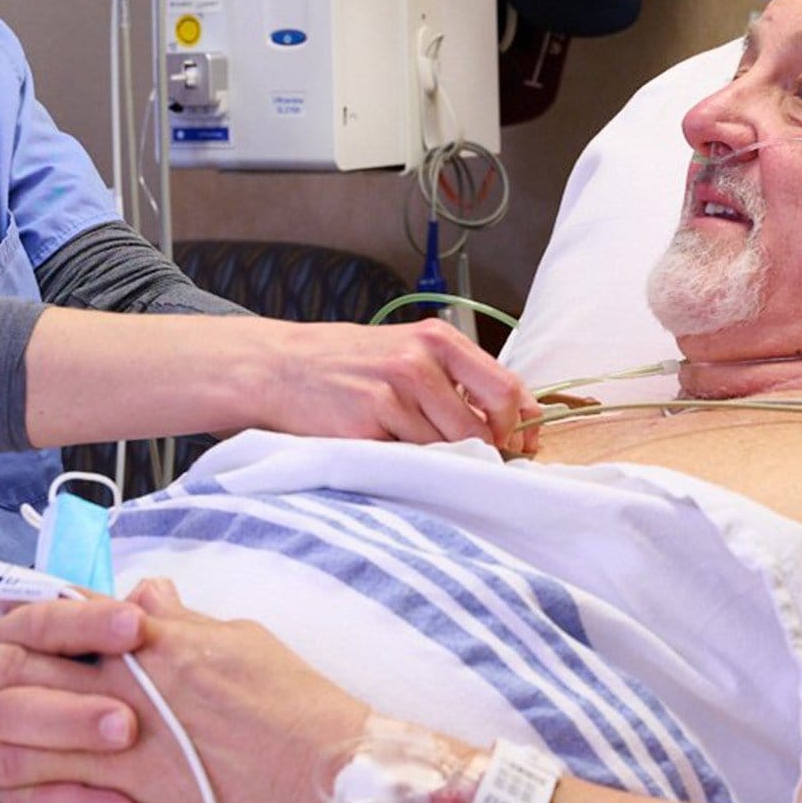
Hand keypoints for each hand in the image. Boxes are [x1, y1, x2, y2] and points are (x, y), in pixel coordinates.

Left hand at [0, 580, 401, 802]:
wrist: (333, 778)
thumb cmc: (298, 707)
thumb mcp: (243, 643)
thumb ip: (185, 621)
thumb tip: (149, 592)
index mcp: (157, 643)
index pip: (74, 622)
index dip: (23, 618)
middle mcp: (132, 690)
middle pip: (35, 673)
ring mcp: (129, 750)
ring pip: (33, 737)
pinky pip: (59, 800)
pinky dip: (15, 798)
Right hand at [0, 596, 149, 802]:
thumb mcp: (28, 641)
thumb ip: (92, 625)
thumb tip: (157, 593)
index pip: (37, 624)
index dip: (85, 623)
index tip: (136, 625)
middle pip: (17, 692)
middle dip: (74, 708)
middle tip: (130, 722)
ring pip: (11, 755)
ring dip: (71, 765)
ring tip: (128, 779)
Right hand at [246, 318, 538, 456]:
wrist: (278, 367)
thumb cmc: (346, 364)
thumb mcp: (404, 350)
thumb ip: (453, 378)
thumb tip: (511, 420)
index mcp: (437, 339)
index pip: (507, 388)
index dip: (523, 426)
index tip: (523, 447)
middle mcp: (419, 361)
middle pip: (485, 426)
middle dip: (487, 453)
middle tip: (476, 463)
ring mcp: (394, 392)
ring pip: (447, 448)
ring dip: (440, 460)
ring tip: (411, 448)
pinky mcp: (369, 422)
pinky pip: (409, 459)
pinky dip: (406, 464)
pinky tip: (384, 449)